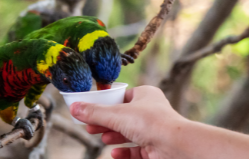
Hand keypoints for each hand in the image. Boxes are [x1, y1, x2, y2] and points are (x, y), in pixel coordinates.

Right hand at [70, 85, 185, 158]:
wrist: (174, 145)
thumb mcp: (116, 115)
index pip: (121, 97)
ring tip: (103, 138)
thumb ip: (94, 113)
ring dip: (114, 136)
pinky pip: (136, 150)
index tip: (89, 110)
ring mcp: (154, 130)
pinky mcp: (155, 148)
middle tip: (90, 127)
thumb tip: (74, 108)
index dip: (105, 104)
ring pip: (129, 133)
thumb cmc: (151, 122)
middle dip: (106, 123)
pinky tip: (114, 153)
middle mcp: (151, 111)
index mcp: (145, 95)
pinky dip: (124, 152)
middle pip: (123, 116)